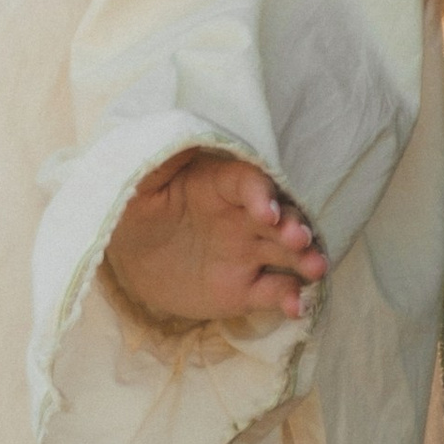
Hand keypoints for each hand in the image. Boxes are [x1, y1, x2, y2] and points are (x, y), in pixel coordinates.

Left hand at [103, 152, 327, 331]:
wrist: (128, 255)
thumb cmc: (134, 205)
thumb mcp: (139, 179)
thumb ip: (163, 158)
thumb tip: (183, 136)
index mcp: (218, 183)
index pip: (248, 181)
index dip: (260, 193)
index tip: (266, 212)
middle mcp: (241, 216)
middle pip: (279, 216)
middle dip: (294, 225)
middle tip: (299, 239)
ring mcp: (247, 252)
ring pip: (287, 252)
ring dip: (305, 258)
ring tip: (316, 269)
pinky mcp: (244, 288)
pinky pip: (275, 291)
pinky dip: (290, 297)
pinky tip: (296, 306)